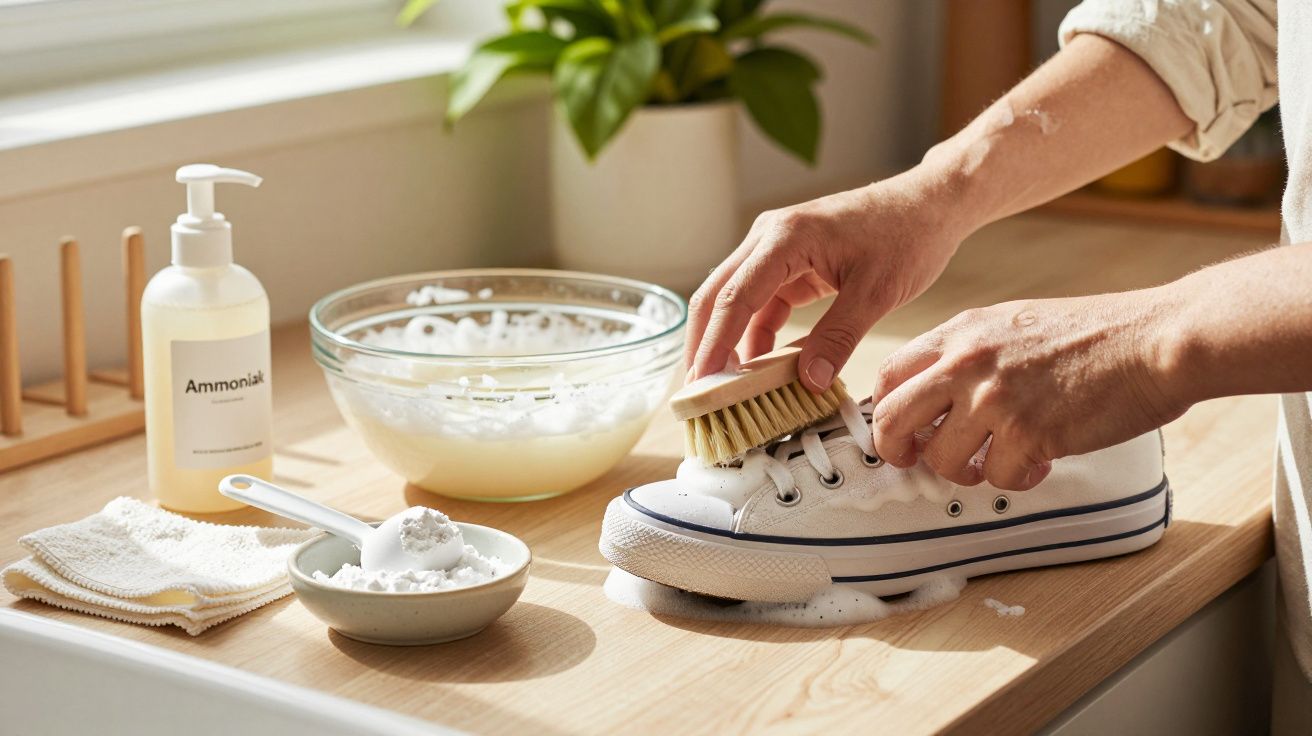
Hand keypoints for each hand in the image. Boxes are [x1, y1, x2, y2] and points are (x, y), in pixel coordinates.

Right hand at [685, 169, 970, 390]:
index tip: (702, 384)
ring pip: (734, 301)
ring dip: (728, 343)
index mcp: (786, 237)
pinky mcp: (788, 264)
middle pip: (717, 296)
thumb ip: (839, 337)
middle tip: (699, 394)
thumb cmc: (908, 234)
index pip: (735, 297)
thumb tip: (809, 382)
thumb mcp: (878, 292)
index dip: (715, 345)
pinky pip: (761, 304)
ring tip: (725, 388)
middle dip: (705, 346)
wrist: (930, 204)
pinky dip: (756, 336)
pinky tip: (761, 369)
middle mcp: (769, 238)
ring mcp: (775, 250)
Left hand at [871, 290, 1188, 490]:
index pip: (888, 375)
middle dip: (897, 451)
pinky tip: (1042, 459)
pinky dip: (1019, 478)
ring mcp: (995, 400)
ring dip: (968, 471)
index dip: (885, 410)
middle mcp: (967, 363)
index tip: (899, 429)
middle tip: (916, 461)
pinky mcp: (1028, 434)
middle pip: (892, 420)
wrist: (1155, 339)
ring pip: (943, 461)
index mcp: (960, 333)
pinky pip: (999, 478)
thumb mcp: (1012, 323)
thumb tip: (932, 395)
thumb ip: (967, 354)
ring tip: (999, 458)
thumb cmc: (1096, 333)